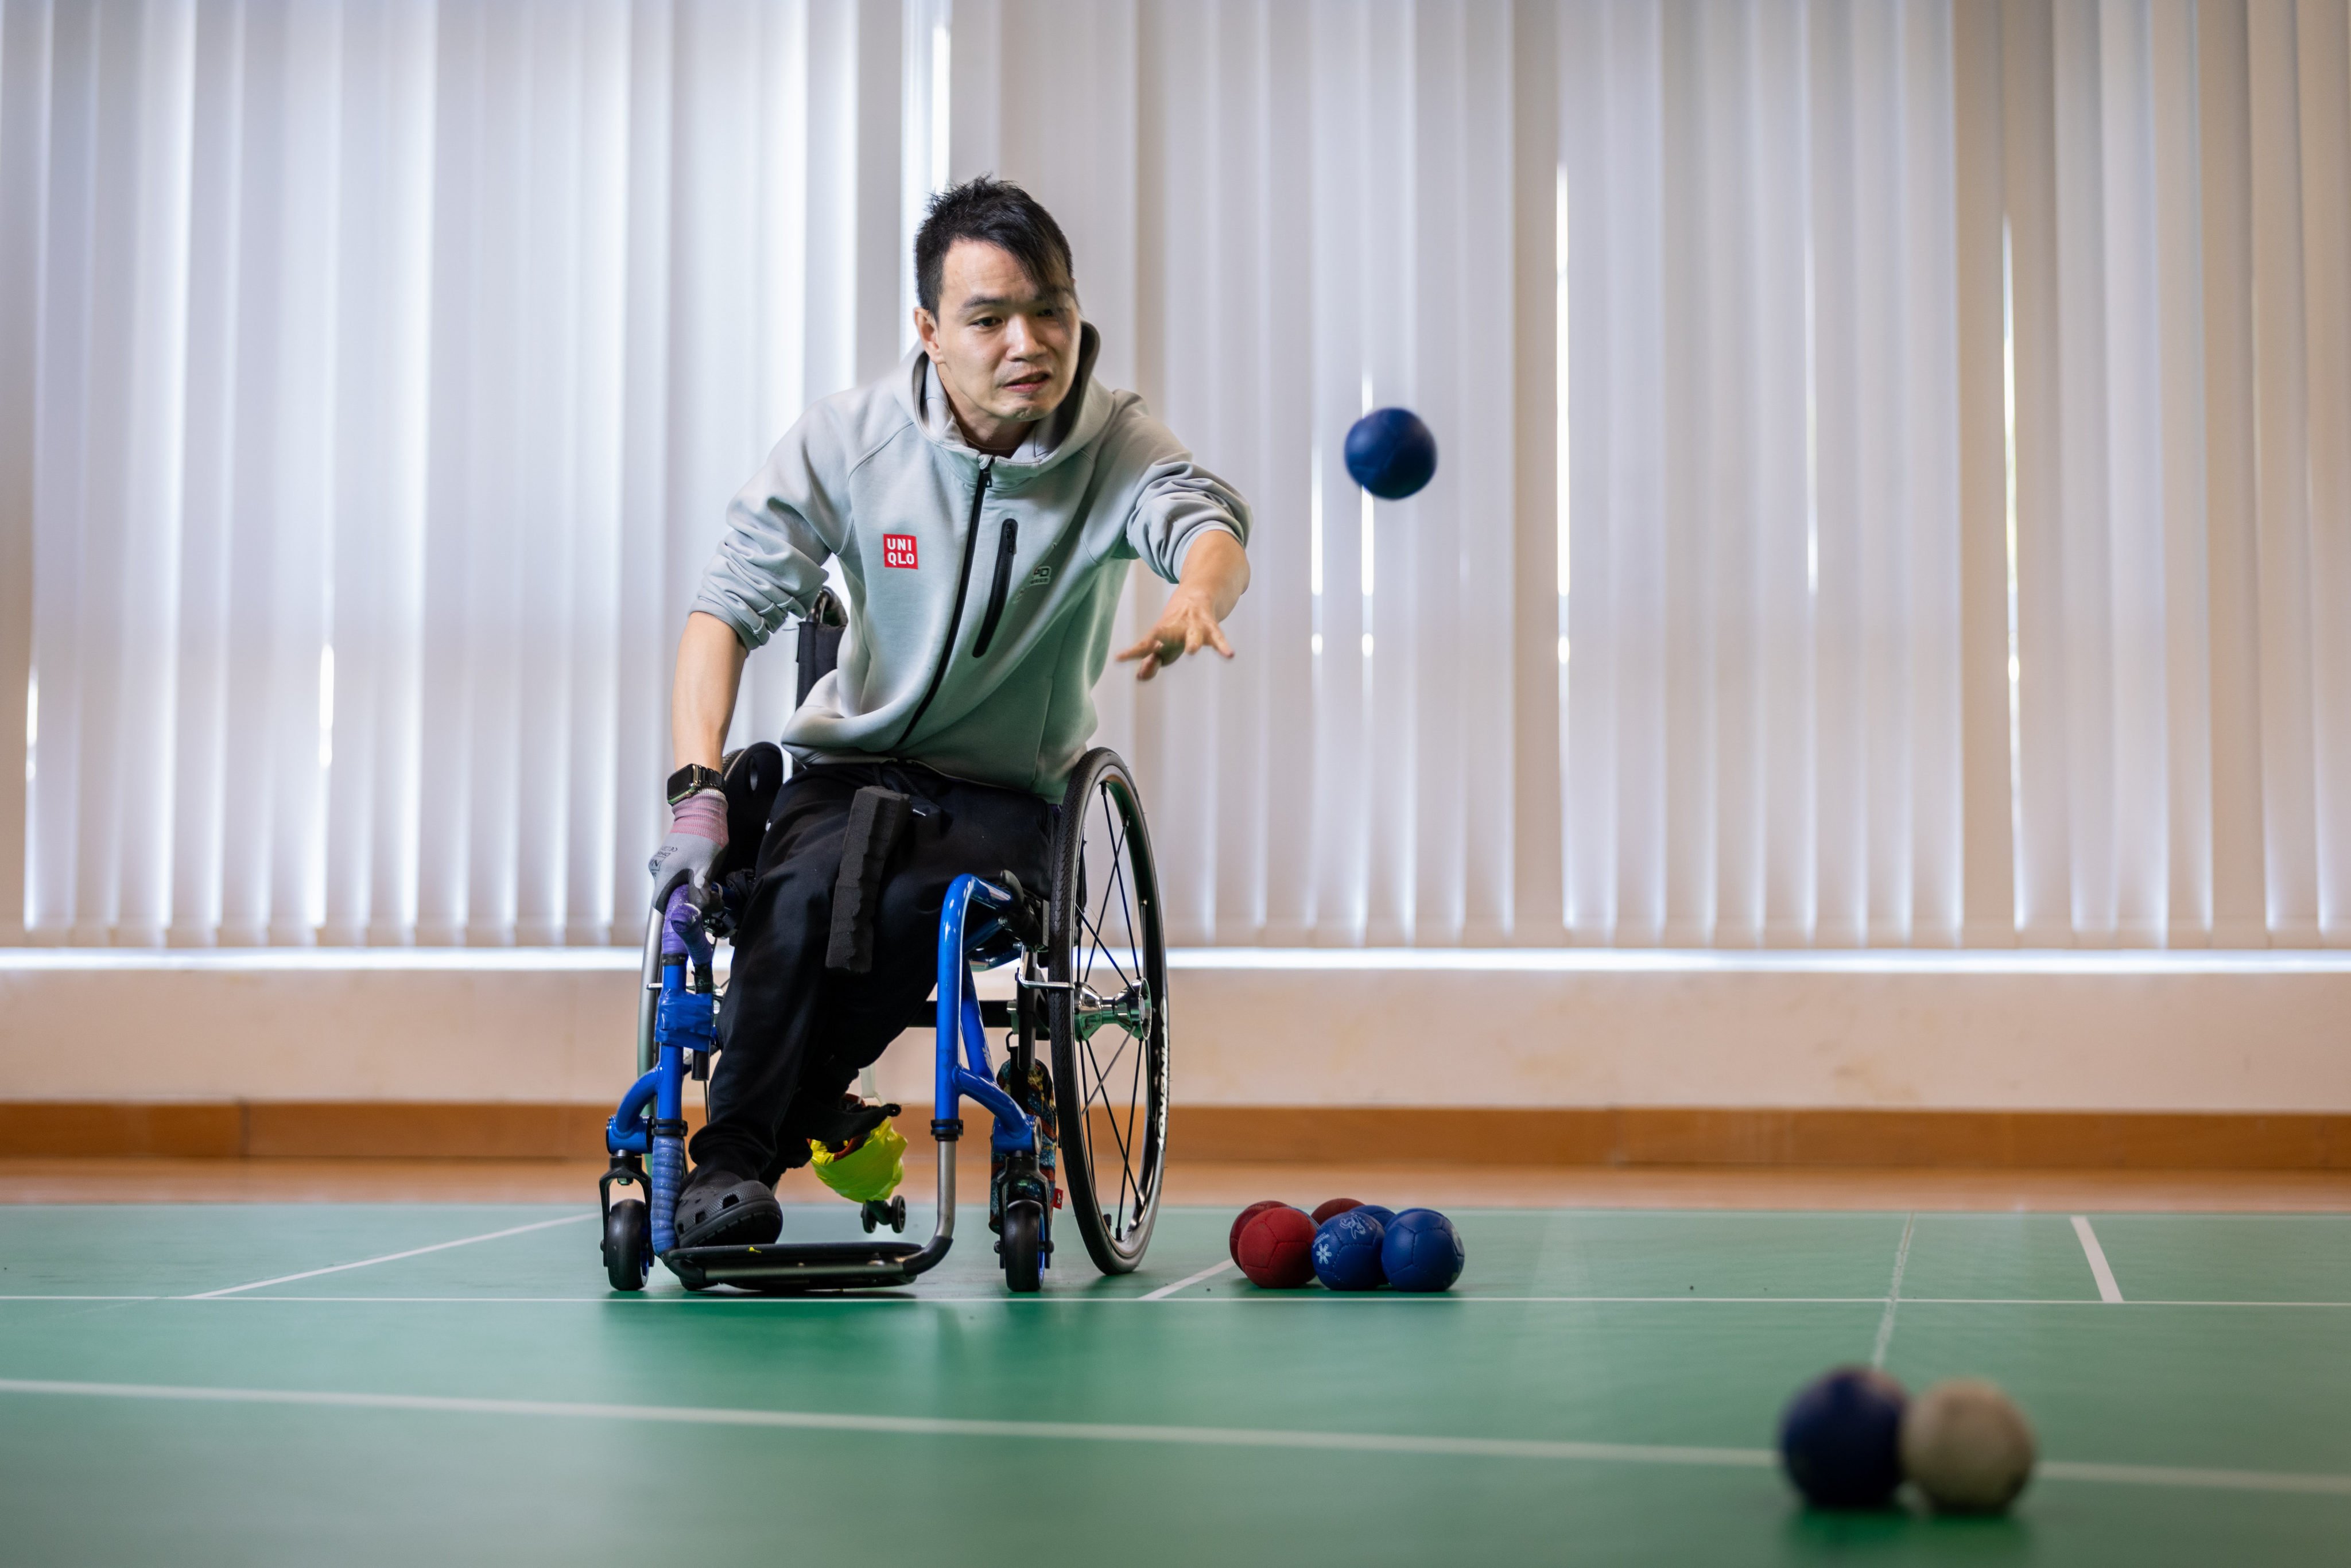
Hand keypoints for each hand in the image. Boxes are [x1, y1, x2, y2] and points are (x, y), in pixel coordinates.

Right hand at [647, 789, 727, 907]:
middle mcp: (657, 867)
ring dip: (686, 886)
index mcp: (664, 872)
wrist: (702, 809)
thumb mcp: (707, 868)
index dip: (673, 911)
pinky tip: (699, 868)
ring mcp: (661, 860)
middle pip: (667, 894)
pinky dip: (685, 877)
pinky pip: (673, 873)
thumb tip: (701, 909)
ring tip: (704, 877)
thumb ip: (701, 892)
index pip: (660, 904)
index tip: (689, 910)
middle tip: (704, 893)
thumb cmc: (706, 837)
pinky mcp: (666, 854)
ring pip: (671, 884)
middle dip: (685, 898)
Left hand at [1115, 585, 1234, 681]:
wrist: (1197, 596)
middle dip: (1159, 644)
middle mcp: (1174, 628)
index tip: (1119, 658)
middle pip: (1165, 636)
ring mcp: (1192, 626)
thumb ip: (1152, 662)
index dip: (1133, 652)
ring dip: (1192, 641)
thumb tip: (1139, 677)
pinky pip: (1218, 637)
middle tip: (1153, 651)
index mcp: (1160, 633)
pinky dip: (1223, 646)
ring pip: (1193, 634)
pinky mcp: (1210, 626)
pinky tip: (1229, 655)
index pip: (1144, 645)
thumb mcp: (1162, 646)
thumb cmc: (1175, 628)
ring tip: (1193, 650)